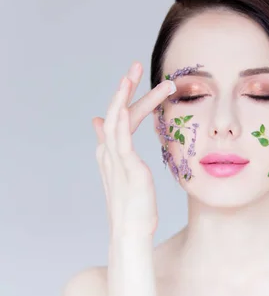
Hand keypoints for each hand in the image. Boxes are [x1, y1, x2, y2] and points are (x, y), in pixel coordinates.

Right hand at [93, 61, 175, 238]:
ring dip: (125, 95)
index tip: (140, 78)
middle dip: (126, 87)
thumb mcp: (127, 174)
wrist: (131, 231)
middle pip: (117, 111)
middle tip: (137, 65)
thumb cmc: (135, 205)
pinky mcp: (126, 168)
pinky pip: (120, 141)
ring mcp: (116, 159)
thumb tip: (102, 127)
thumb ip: (119, 150)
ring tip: (133, 74)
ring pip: (116, 119)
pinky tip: (126, 107)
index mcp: (112, 152)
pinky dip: (121, 122)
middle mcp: (109, 152)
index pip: (121, 116)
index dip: (130, 96)